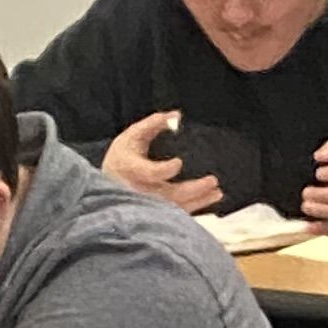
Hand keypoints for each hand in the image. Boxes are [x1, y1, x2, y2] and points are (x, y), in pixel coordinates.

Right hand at [104, 112, 221, 213]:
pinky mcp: (158, 212)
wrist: (110, 183)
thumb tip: (176, 115)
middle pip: (171, 194)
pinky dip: (197, 207)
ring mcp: (151, 204)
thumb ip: (153, 124)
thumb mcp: (132, 136)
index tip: (179, 162)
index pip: (151, 173)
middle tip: (212, 180)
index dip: (165, 170)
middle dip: (194, 188)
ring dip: (200, 200)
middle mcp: (142, 190)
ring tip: (217, 192)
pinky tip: (210, 199)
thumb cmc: (122, 157)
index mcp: (132, 168)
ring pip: (179, 206)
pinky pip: (180, 213)